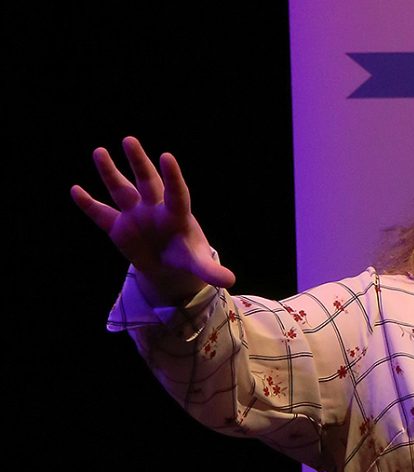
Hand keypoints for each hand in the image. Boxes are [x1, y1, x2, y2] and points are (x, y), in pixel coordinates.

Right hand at [71, 136, 234, 305]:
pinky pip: (102, 214)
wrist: (169, 267)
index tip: (166, 156)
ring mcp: (135, 215)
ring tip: (100, 151)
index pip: (176, 193)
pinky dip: (89, 204)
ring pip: (121, 190)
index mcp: (177, 214)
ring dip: (110, 172)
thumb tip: (230, 280)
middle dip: (139, 162)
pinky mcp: (119, 227)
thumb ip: (211, 270)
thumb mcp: (199, 265)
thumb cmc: (187, 258)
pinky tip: (75, 190)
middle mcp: (155, 208)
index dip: (172, 176)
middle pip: (147, 181)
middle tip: (130, 141)